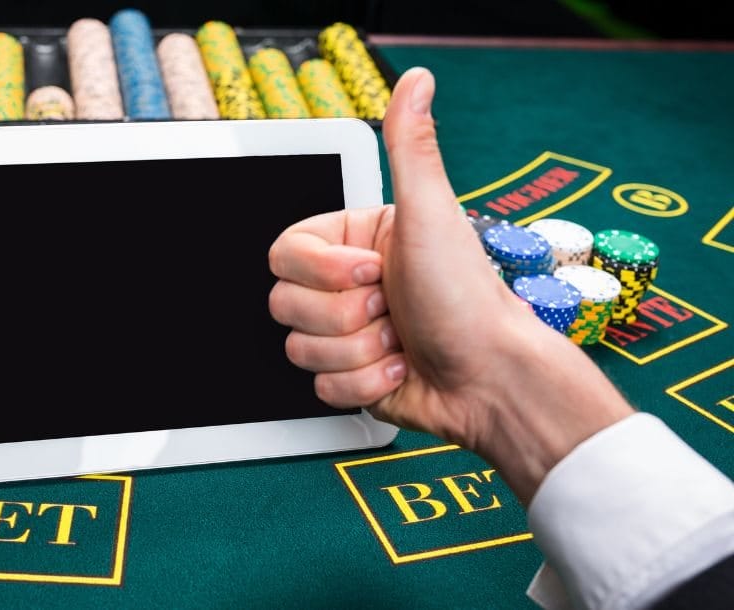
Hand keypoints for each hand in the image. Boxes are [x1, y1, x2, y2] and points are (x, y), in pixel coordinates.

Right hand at [267, 68, 633, 503]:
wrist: (491, 378)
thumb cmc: (468, 298)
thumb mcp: (432, 214)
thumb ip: (409, 148)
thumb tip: (416, 82)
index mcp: (354, 242)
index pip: (283, 253)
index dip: (322, 271)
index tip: (372, 271)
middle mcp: (344, 287)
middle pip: (283, 303)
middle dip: (347, 315)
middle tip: (392, 307)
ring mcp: (345, 334)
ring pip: (299, 347)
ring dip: (360, 351)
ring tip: (402, 339)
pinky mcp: (350, 377)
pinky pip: (320, 387)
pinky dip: (365, 384)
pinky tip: (401, 368)